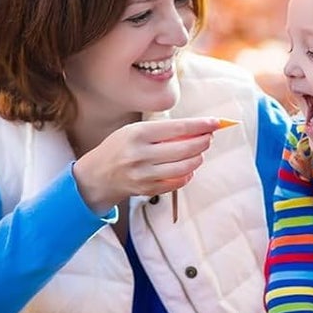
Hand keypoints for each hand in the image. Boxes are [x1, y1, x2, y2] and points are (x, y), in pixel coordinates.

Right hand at [72, 118, 219, 215]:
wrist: (97, 175)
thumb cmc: (120, 148)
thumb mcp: (134, 131)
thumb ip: (163, 131)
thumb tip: (197, 130)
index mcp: (137, 134)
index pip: (178, 128)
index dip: (200, 125)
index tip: (215, 123)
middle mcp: (140, 155)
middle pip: (184, 148)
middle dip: (203, 142)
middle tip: (209, 138)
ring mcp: (143, 175)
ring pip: (184, 168)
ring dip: (197, 159)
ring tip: (200, 153)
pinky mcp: (146, 190)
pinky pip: (176, 183)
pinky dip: (187, 175)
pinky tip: (188, 168)